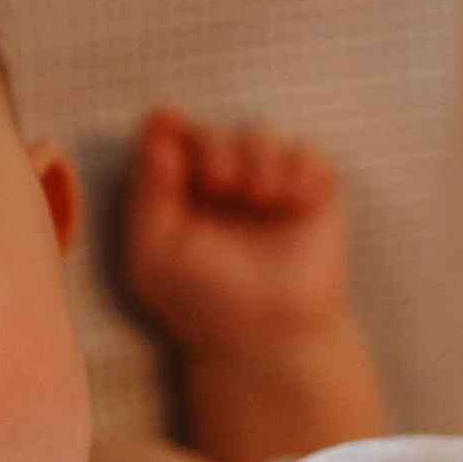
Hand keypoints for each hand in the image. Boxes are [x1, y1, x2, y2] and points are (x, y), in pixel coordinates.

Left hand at [122, 108, 386, 461]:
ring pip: (262, 133)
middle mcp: (221, 187)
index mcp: (177, 197)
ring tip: (262, 197)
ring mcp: (268, 188)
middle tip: (223, 185)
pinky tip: (293, 199)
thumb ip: (149, 191)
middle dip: (217, 147)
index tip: (171, 123)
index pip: (169, 139)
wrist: (267, 338)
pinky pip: (311, 152)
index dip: (169, 126)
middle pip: (214, 130)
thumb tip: (162, 126)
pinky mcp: (313, 195)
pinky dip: (302, 165)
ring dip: (260, 155)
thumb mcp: (155, 252)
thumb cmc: (202, 303)